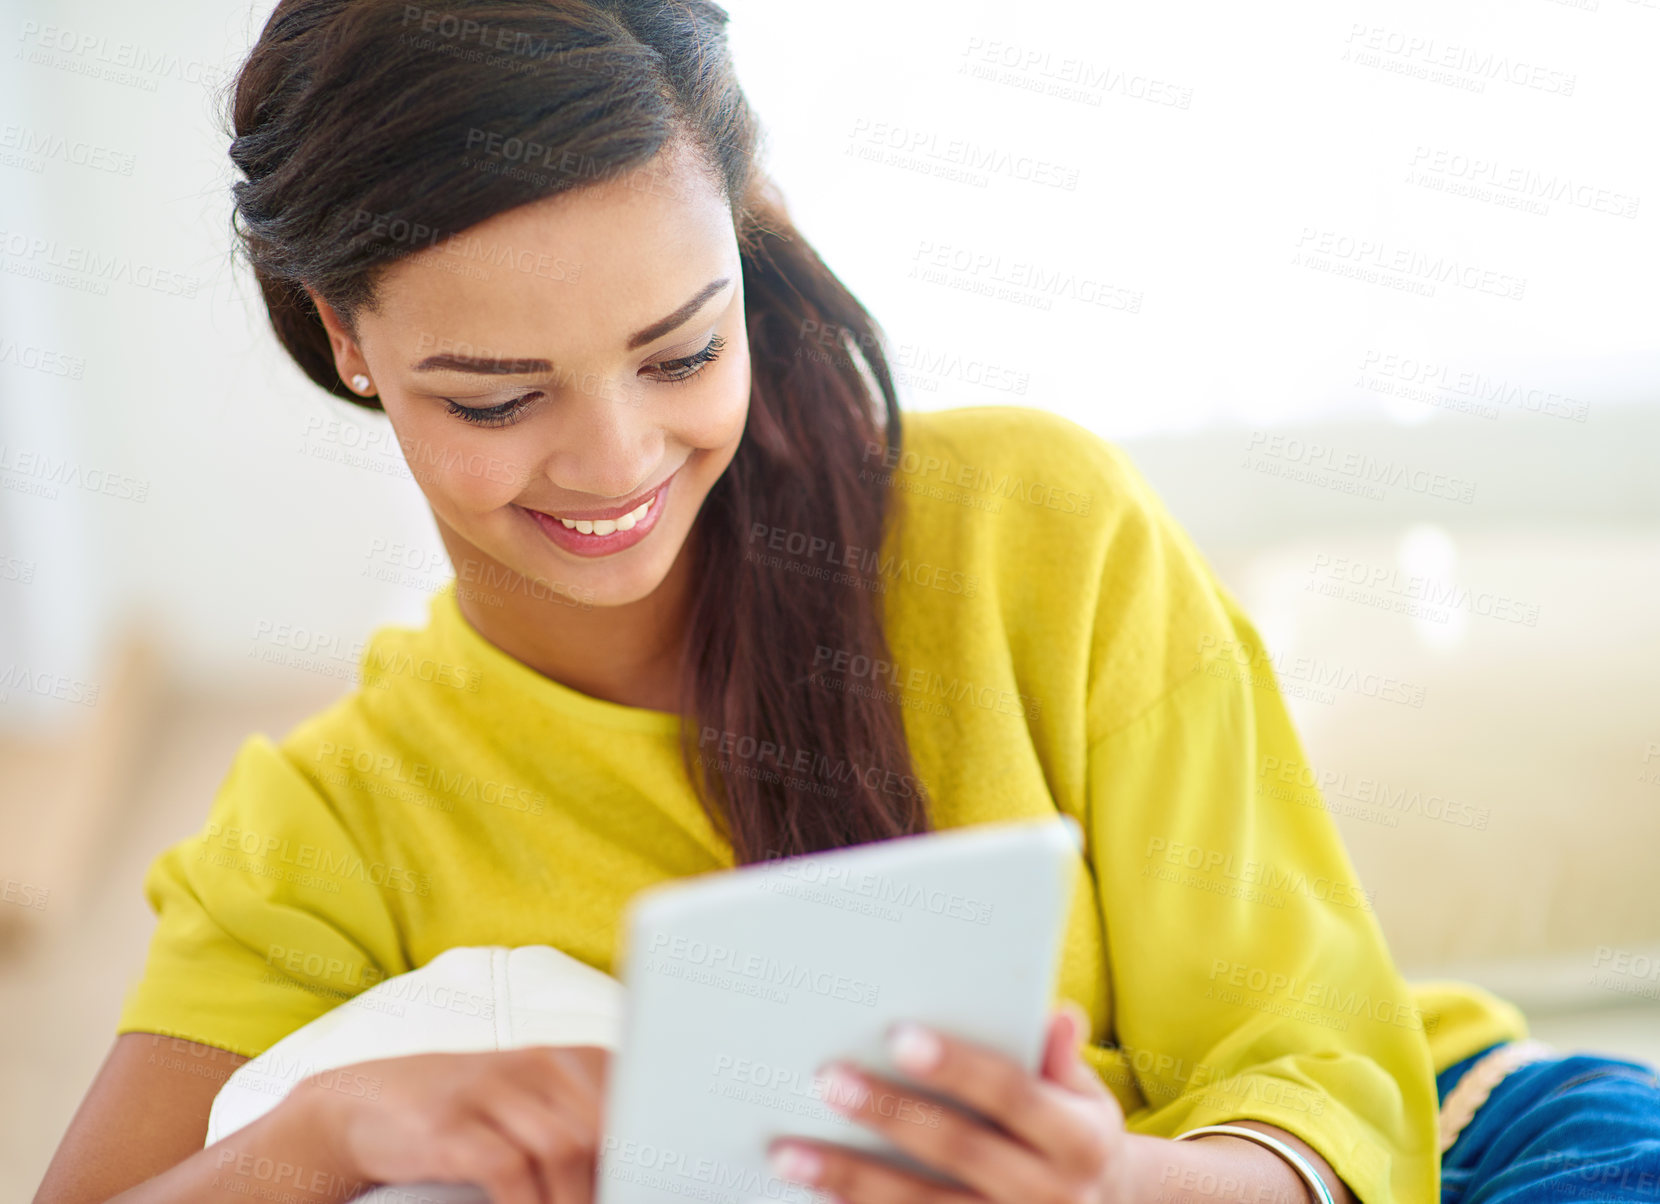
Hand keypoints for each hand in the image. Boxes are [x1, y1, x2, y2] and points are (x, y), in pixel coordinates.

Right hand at [286, 1045, 610, 1203]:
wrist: (361, 1103)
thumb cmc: (460, 1110)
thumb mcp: (524, 1101)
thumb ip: (577, 1122)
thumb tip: (631, 1166)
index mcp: (561, 1058)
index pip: (627, 1096)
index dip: (639, 1147)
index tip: (646, 1181)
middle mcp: (531, 1064)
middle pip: (600, 1127)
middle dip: (610, 1180)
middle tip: (618, 1202)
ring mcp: (487, 1092)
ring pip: (564, 1148)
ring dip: (575, 1200)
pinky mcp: (449, 1127)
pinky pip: (509, 1171)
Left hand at [767, 1006, 1147, 1203]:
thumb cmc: (1072, 1137)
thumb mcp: (1086, 1097)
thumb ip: (1060, 1056)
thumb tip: (1056, 1011)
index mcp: (1080, 1141)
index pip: (1013, 1094)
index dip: (958, 1066)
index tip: (899, 1035)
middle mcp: (1051, 1195)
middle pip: (958, 1149)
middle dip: (889, 1113)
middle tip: (827, 1081)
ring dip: (849, 1177)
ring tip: (788, 1151)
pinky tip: (816, 1193)